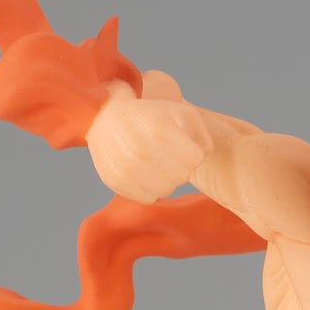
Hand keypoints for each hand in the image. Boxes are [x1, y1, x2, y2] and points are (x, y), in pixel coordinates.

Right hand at [86, 83, 214, 203]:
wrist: (103, 117)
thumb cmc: (147, 114)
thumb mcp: (178, 111)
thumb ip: (201, 131)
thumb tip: (206, 152)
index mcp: (159, 130)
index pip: (196, 158)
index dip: (193, 152)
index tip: (182, 144)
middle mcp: (142, 150)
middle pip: (183, 176)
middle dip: (180, 166)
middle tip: (169, 155)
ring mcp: (126, 168)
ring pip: (166, 190)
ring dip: (166, 179)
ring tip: (157, 163)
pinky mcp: (116, 181)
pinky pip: (148, 198)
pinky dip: (149, 188)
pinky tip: (144, 172)